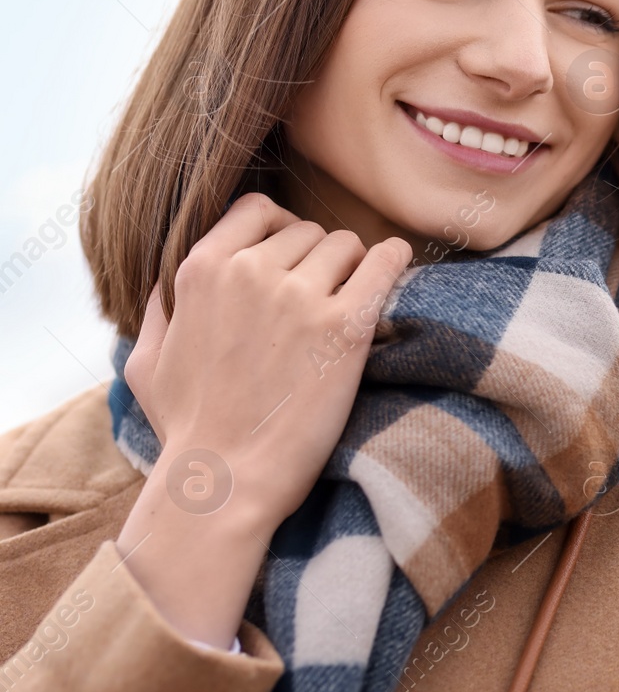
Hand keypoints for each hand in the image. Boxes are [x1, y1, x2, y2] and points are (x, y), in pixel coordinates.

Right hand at [115, 193, 410, 645]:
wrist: (225, 481)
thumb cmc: (187, 430)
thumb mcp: (148, 361)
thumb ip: (159, 310)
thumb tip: (167, 285)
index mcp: (202, 270)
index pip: (258, 210)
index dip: (280, 231)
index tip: (293, 260)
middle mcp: (250, 271)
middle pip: (309, 231)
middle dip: (319, 260)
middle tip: (323, 300)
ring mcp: (299, 297)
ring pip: (347, 245)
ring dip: (354, 269)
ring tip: (350, 304)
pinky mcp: (344, 327)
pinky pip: (386, 263)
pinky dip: (395, 262)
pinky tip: (397, 269)